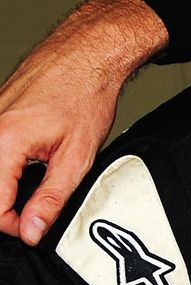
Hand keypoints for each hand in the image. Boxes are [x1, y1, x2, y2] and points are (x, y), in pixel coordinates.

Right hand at [0, 0, 166, 244]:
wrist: (87, 53)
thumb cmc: (85, 93)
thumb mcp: (77, 156)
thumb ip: (51, 198)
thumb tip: (31, 231)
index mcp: (3, 144)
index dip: (13, 225)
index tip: (33, 224)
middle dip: (4, 208)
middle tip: (33, 210)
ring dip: (4, 188)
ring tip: (31, 185)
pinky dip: (4, 167)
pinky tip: (27, 162)